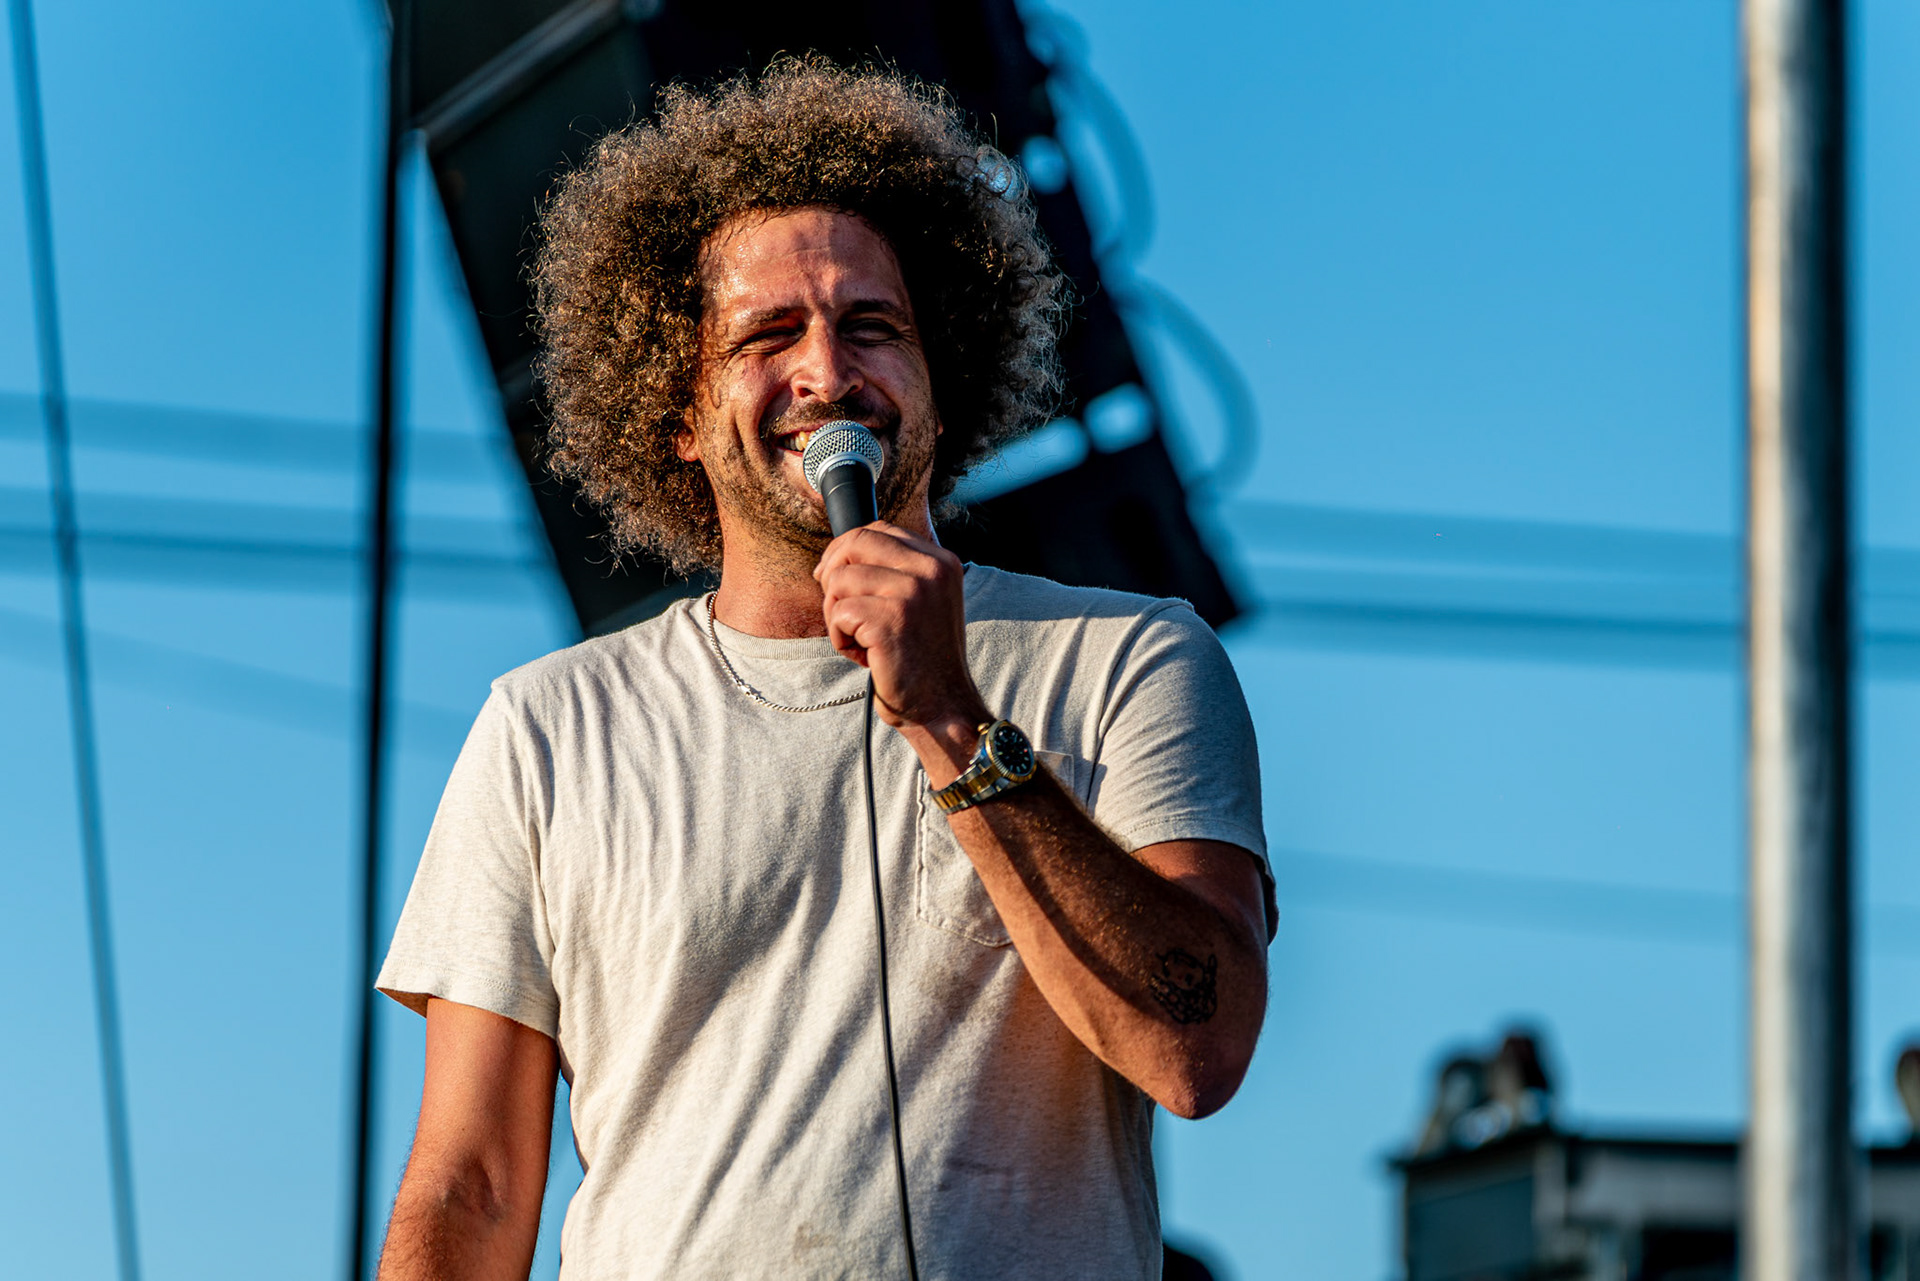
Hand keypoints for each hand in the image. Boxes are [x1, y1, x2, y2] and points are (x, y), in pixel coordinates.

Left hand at [812, 523, 988, 730]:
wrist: (943, 706)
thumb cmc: (922, 658)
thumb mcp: (921, 603)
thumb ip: (895, 572)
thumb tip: (836, 556)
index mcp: (941, 562)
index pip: (878, 529)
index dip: (845, 549)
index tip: (832, 576)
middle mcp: (932, 570)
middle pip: (855, 542)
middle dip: (832, 574)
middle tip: (838, 609)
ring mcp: (913, 593)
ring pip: (839, 580)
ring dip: (837, 615)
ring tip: (861, 640)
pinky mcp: (891, 619)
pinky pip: (839, 613)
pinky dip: (840, 638)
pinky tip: (863, 655)